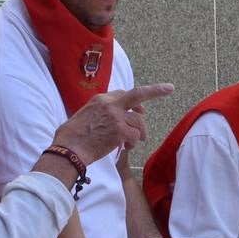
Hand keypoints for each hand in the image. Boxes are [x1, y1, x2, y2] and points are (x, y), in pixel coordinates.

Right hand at [52, 83, 174, 160]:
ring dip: (139, 134)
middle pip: (138, 94)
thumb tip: (108, 119)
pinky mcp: (120, 130)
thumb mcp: (84, 115)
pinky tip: (126, 148)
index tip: (142, 109)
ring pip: (138, 123)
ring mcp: (116, 116)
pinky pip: (135, 136)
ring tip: (133, 143)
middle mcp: (110, 104)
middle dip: (156, 90)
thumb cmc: (72, 136)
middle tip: (169, 88)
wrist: (69, 148)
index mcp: (101, 98)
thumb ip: (100, 112)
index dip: (135, 102)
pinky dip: (133, 143)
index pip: (124, 94)